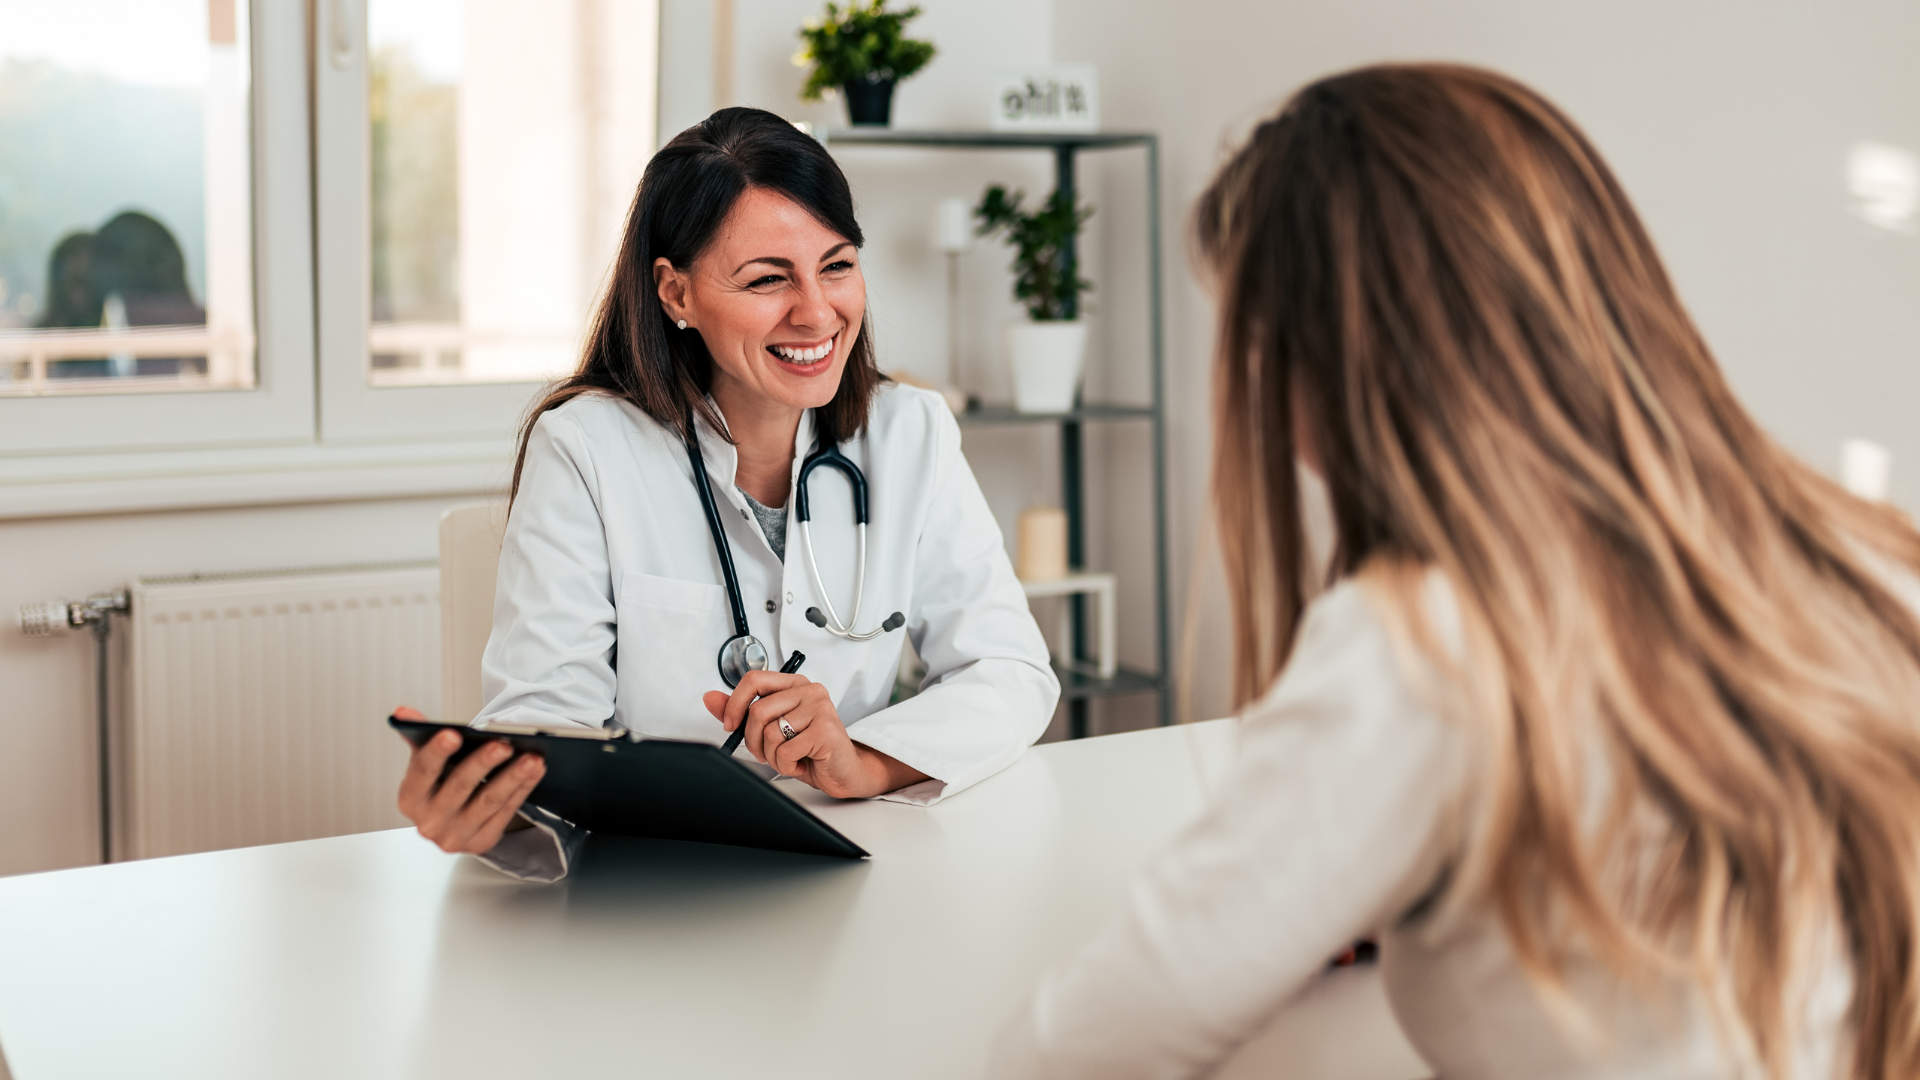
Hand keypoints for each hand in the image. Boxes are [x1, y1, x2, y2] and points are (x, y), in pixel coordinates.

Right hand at [394, 705, 545, 853]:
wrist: (451, 822)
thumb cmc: (440, 786)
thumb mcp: (426, 763)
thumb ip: (419, 736)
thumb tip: (404, 713)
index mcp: (411, 798)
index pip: (422, 772)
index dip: (436, 753)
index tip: (452, 734)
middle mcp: (430, 821)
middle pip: (459, 787)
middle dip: (482, 764)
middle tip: (503, 744)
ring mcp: (455, 836)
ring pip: (488, 802)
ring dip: (512, 777)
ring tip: (531, 757)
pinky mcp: (481, 842)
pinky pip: (506, 813)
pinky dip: (523, 789)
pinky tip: (535, 771)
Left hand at [703, 676, 926, 797]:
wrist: (843, 771)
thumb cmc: (809, 749)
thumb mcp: (772, 729)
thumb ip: (742, 712)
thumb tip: (711, 698)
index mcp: (795, 684)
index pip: (754, 679)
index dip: (735, 703)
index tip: (730, 724)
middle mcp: (810, 691)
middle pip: (758, 711)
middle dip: (753, 740)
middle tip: (766, 752)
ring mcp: (820, 708)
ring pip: (770, 733)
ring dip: (773, 756)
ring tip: (790, 757)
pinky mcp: (825, 730)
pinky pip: (785, 750)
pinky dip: (787, 765)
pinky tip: (801, 763)